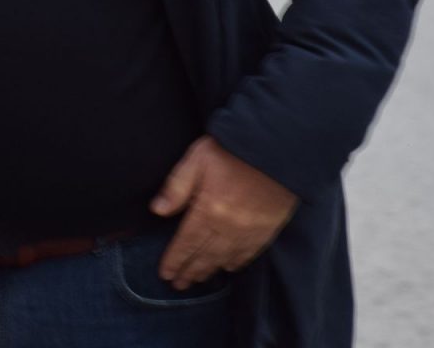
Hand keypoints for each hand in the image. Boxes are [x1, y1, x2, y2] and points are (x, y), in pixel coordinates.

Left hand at [151, 135, 297, 290]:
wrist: (276, 150)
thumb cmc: (233, 150)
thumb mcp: (197, 159)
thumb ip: (177, 186)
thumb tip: (157, 210)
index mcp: (208, 210)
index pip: (186, 243)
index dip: (174, 260)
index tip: (165, 273)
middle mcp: (228, 227)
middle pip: (204, 255)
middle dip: (188, 271)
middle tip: (178, 284)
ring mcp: (249, 231)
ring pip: (224, 258)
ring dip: (209, 271)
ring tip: (197, 280)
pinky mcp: (267, 229)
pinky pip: (248, 254)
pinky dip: (236, 264)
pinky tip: (228, 267)